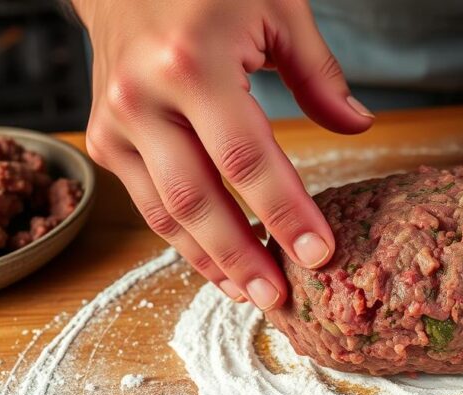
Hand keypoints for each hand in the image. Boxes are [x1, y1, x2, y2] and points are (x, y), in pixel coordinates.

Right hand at [74, 0, 372, 308]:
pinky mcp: (105, 138)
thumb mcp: (277, 8)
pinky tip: (218, 263)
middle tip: (279, 298)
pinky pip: (147, 202)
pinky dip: (183, 239)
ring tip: (251, 294)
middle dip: (243, 257)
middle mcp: (144, 98)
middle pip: (198, 200)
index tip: (321, 253)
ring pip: (165, 212)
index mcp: (193, 64)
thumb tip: (358, 127)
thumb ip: (319, 74)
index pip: (248, 159)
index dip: (286, 213)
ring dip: (211, 260)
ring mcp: (116, 122)